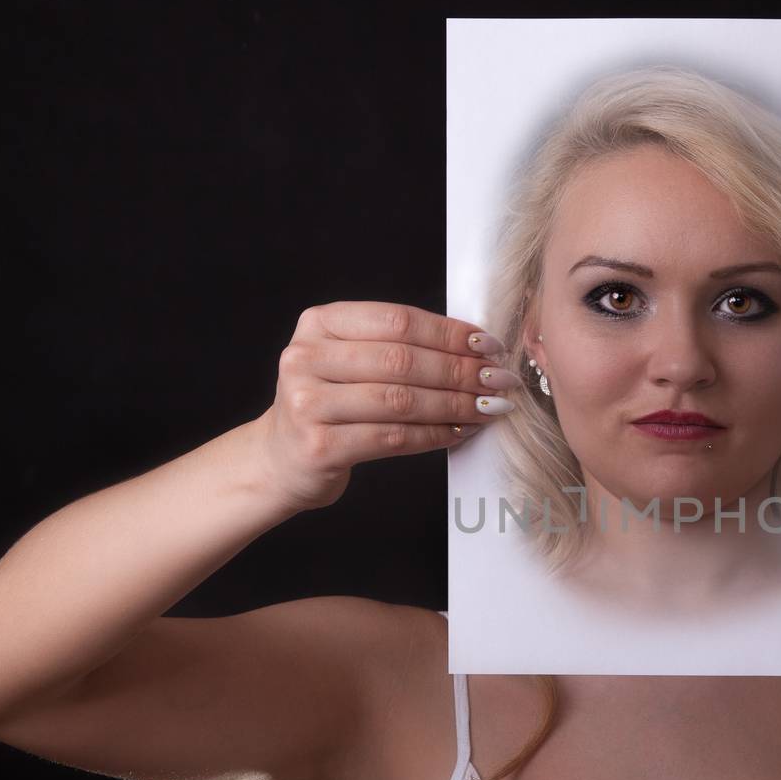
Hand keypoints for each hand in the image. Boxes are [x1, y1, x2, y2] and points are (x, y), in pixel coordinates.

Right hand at [253, 301, 520, 512]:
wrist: (280, 459)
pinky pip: (393, 437)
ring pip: (401, 400)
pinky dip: (434, 435)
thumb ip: (396, 346)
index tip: (489, 345)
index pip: (398, 320)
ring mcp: (307, 402)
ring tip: (489, 407)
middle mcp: (306, 357)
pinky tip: (460, 432)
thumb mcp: (349, 361)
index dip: (450, 333)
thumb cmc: (329, 405)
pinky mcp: (318, 446)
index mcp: (320, 323)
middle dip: (461, 370)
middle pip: (402, 360)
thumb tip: (475, 346)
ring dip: (455, 404)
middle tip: (499, 379)